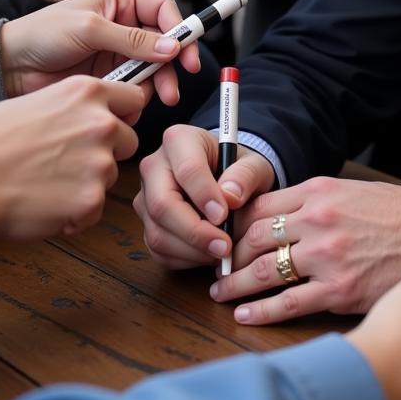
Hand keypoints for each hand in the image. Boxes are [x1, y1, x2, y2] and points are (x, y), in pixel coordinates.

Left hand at [0, 0, 200, 104]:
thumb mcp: (88, 30)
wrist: (9, 68)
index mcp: (119, 2)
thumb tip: (171, 47)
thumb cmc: (42, 35)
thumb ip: (131, 39)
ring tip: (159, 99)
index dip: (180, 28)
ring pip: (154, 67)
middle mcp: (123, 25)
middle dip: (174, 62)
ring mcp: (118, 53)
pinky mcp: (110, 78)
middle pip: (164, 41)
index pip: (162, 10)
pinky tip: (132, 105)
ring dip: (160, 83)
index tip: (186, 52)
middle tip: (179, 82)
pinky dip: (139, 96)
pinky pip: (136, 87)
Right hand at [0, 76, 146, 243]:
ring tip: (48, 184)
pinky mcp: (91, 199)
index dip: (122, 115)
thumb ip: (75, 106)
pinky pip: (95, 209)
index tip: (109, 127)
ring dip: (89, 183)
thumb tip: (94, 114)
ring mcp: (99, 162)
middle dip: (108, 152)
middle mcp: (101, 123)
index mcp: (87, 92)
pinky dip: (76, 212)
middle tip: (70, 162)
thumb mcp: (38, 101)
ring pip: (111, 176)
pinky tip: (46, 205)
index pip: (134, 98)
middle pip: (129, 140)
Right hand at [134, 124, 275, 268]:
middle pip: (162, 204)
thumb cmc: (238, 169)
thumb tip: (230, 197)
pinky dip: (185, 259)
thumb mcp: (254, 165)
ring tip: (222, 251)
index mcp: (179, 140)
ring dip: (192, 250)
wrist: (227, 180)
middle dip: (194, 231)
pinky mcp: (146, 224)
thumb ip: (246, 175)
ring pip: (158, 232)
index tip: (224, 215)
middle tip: (224, 246)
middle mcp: (155, 167)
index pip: (186, 170)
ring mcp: (146, 197)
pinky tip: (208, 254)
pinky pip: (158, 250)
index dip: (204, 195)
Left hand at [211, 179, 400, 323]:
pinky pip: (290, 303)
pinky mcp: (340, 290)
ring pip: (264, 271)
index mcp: (318, 191)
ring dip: (236, 284)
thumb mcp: (350, 191)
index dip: (235, 223)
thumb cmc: (396, 211)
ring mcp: (328, 257)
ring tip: (220, 292)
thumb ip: (312, 201)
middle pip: (255, 238)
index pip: (260, 206)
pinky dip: (262, 311)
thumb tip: (277, 215)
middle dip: (229, 254)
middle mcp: (318, 220)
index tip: (223, 234)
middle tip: (215, 265)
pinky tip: (246, 315)